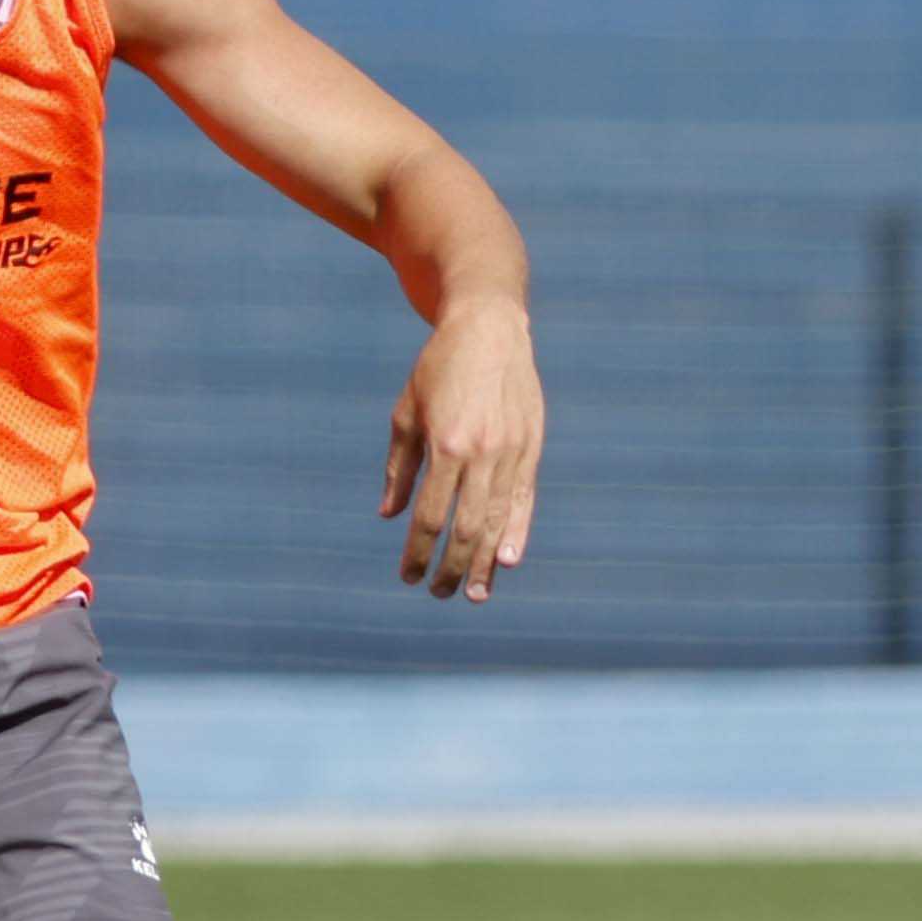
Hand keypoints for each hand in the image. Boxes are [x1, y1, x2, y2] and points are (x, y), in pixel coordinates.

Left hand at [381, 296, 542, 599]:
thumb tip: (389, 516)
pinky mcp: (532, 447)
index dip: (418, 551)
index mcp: (445, 444)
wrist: (489, 327)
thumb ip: (400, 467)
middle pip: (466, 528)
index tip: (408, 575)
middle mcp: (482, 452)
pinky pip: (524, 500)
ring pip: (498, 520)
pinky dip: (517, 533)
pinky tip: (507, 561)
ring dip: (484, 562)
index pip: (429, 515)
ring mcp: (512, 451)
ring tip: (474, 593)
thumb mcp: (407, 411)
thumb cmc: (439, 367)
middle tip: (439, 593)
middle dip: (451, 567)